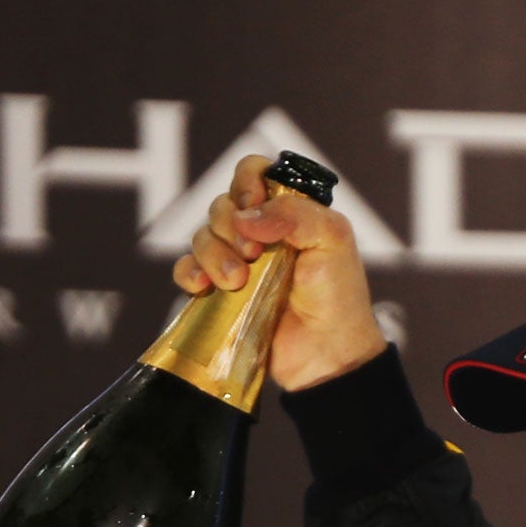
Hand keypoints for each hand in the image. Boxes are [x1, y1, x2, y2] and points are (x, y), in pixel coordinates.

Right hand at [169, 152, 388, 392]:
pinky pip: (186, 269)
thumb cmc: (338, 296)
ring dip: (213, 255)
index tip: (253, 204)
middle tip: (254, 254)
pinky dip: (189, 273)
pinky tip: (204, 287)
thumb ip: (296, 213)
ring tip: (237, 282)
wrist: (327, 354)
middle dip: (230, 226)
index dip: (246, 182)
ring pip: (201, 236)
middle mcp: (259, 233)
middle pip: (221, 204)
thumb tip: (246, 216)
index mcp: (288, 212)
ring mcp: (237, 262)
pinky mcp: (219, 293)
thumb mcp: (333, 241)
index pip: (252, 172)